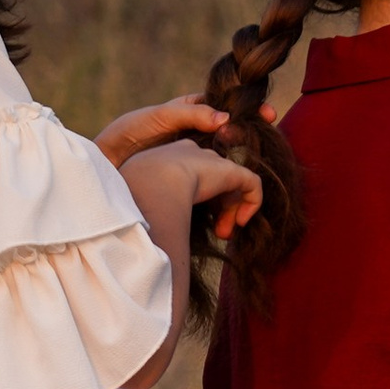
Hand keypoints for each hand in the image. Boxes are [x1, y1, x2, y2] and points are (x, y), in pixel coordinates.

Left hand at [97, 97, 261, 168]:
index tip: (269, 114)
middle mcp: (201, 130)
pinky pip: (218, 176)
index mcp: (194, 110)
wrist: (111, 161)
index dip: (250, 109)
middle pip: (235, 132)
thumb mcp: (161, 117)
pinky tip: (234, 185)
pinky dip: (227, 182)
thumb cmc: (131, 132)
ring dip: (240, 165)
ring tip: (249, 166)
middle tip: (264, 141)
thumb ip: (193, 115)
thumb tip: (226, 119)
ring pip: (229, 156)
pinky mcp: (194, 173)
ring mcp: (199, 152)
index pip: (228, 106)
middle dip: (252, 138)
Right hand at [119, 138, 264, 245]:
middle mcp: (192, 154)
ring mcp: (212, 161)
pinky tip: (241, 222)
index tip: (190, 218)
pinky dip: (252, 203)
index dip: (198, 199)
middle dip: (218, 208)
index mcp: (168, 157)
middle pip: (213, 179)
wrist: (151, 181)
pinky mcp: (230, 171)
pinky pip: (252, 184)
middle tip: (217, 233)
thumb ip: (155, 203)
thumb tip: (159, 226)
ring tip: (224, 234)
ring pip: (232, 185)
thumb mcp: (141, 196)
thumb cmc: (137, 193)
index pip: (191, 174)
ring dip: (231, 212)